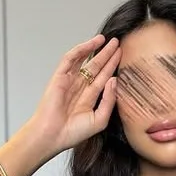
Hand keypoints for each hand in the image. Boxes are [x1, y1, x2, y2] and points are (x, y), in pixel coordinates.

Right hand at [26, 35, 121, 158]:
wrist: (53, 135)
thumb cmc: (73, 132)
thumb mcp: (99, 120)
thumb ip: (109, 101)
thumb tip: (114, 80)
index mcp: (89, 99)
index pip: (103, 78)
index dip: (112, 67)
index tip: (122, 57)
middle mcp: (80, 88)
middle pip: (96, 67)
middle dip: (107, 55)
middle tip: (118, 44)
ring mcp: (70, 81)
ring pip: (85, 60)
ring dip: (96, 49)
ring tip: (108, 40)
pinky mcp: (60, 76)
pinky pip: (71, 59)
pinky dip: (81, 50)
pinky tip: (93, 43)